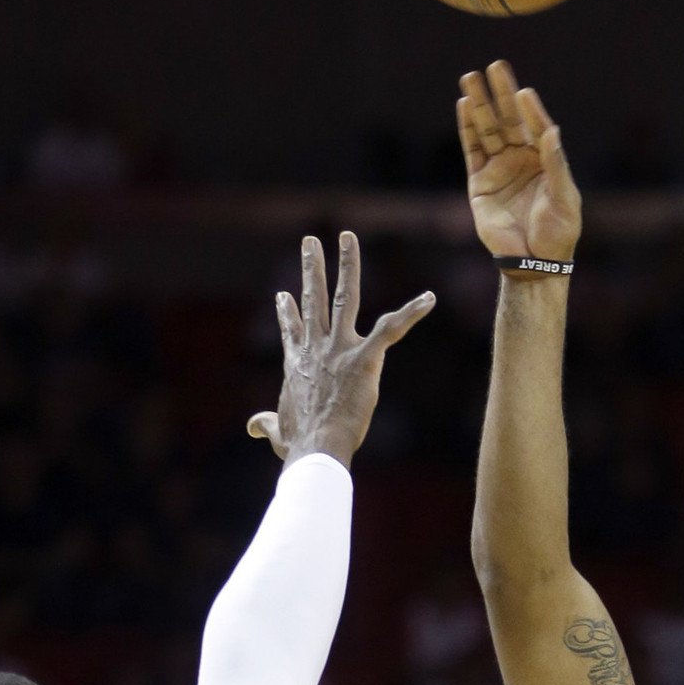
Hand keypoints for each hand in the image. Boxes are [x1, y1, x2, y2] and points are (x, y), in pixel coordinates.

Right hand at [248, 233, 433, 467]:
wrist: (315, 446)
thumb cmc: (297, 443)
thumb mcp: (277, 430)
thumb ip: (267, 424)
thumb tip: (254, 426)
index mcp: (297, 363)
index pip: (292, 330)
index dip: (288, 311)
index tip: (284, 294)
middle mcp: (317, 348)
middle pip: (313, 298)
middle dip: (312, 267)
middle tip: (310, 241)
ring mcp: (340, 349)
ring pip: (343, 297)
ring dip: (347, 265)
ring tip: (347, 238)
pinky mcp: (365, 358)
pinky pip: (391, 330)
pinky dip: (412, 313)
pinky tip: (429, 298)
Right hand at [457, 61, 581, 265]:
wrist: (534, 262)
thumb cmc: (558, 233)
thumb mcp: (564, 198)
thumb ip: (555, 164)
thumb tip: (551, 130)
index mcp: (545, 160)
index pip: (535, 126)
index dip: (529, 109)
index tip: (523, 91)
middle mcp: (521, 159)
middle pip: (509, 120)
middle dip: (501, 94)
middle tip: (495, 66)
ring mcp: (499, 168)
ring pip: (488, 130)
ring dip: (480, 104)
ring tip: (470, 78)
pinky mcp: (480, 182)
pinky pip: (472, 149)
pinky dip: (468, 128)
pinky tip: (464, 105)